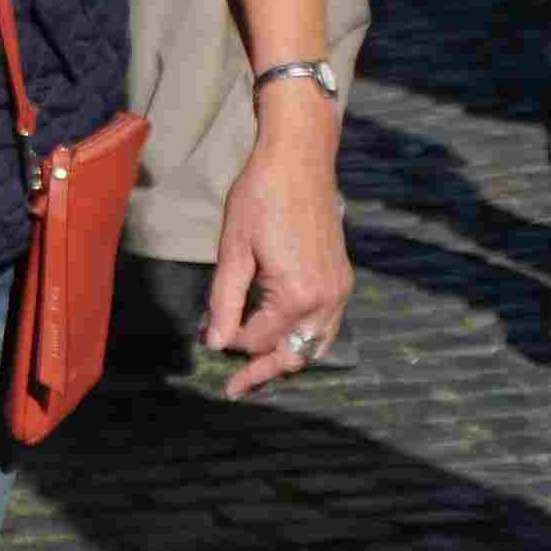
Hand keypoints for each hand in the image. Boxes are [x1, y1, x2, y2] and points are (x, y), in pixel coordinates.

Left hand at [201, 99, 350, 397]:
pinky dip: (304, 337)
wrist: (300, 160)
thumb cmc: (260, 198)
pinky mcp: (343, 277)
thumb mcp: (232, 250)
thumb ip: (225, 301)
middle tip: (234, 389)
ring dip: (286, 357)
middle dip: (263, 371)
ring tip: (256, 371)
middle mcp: (328, 298)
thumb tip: (215, 343)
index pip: (258, 339)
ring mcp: (341, 289)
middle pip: (294, 353)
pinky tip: (281, 338)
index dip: (229, 343)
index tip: (206, 338)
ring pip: (316, 343)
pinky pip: (327, 324)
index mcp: (298, 294)